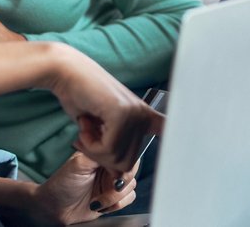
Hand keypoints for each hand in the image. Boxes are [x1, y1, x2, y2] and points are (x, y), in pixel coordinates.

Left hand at [31, 153, 139, 224]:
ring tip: (96, 199)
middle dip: (119, 185)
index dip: (124, 166)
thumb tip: (113, 148)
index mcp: (101, 156)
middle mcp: (109, 168)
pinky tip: (100, 205)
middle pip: (130, 172)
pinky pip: (128, 199)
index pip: (123, 154)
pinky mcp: (114, 198)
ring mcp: (112, 183)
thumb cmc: (62, 184)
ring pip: (130, 187)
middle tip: (108, 189)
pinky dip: (116, 205)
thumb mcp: (78, 164)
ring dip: (114, 197)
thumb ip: (98, 155)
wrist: (55, 207)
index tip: (115, 177)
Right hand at [44, 45, 163, 175]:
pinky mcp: (122, 114)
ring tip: (87, 125)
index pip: (168, 136)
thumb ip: (112, 151)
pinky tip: (85, 123)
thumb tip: (119, 177)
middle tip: (89, 135)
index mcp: (144, 117)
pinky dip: (90, 143)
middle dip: (102, 156)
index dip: (170, 144)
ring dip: (93, 148)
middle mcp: (144, 116)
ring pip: (117, 158)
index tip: (184, 141)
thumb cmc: (80, 97)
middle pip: (128, 163)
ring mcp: (135, 114)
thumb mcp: (100, 130)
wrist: (65, 73)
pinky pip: (108, 148)